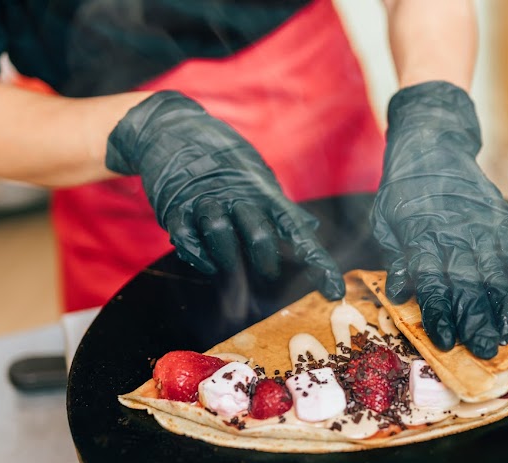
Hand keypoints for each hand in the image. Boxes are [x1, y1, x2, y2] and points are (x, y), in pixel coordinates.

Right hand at [105, 91, 343, 299]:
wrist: (172, 128)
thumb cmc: (223, 159)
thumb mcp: (258, 177)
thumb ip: (280, 207)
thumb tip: (312, 227)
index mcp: (264, 193)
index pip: (298, 231)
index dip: (317, 260)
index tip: (334, 289)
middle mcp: (237, 196)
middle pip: (259, 230)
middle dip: (265, 256)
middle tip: (269, 274)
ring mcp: (205, 200)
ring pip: (220, 231)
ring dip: (228, 257)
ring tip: (231, 271)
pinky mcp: (175, 206)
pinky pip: (186, 235)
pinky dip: (197, 254)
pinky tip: (207, 264)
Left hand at [372, 81, 507, 358]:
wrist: (433, 141)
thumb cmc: (404, 189)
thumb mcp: (385, 220)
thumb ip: (396, 257)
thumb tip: (399, 293)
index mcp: (420, 234)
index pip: (431, 281)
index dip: (440, 313)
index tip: (446, 341)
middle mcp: (453, 231)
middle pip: (467, 283)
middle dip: (476, 320)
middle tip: (485, 351)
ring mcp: (480, 223)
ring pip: (494, 271)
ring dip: (502, 306)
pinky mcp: (498, 217)